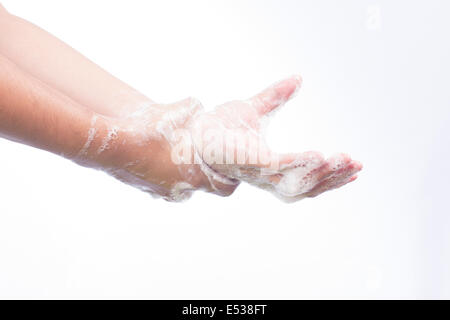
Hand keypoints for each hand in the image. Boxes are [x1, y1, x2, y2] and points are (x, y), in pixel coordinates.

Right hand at [81, 98, 238, 201]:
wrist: (111, 145)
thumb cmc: (148, 130)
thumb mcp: (179, 111)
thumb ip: (195, 109)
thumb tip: (199, 107)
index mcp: (196, 177)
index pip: (227, 187)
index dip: (231, 177)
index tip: (231, 166)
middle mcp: (182, 191)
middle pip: (204, 185)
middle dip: (206, 170)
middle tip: (204, 154)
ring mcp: (163, 193)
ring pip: (183, 185)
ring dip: (185, 171)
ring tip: (178, 152)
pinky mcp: (148, 190)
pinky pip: (165, 183)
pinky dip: (166, 172)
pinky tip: (159, 155)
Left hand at [189, 75, 361, 201]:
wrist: (193, 131)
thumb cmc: (221, 127)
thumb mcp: (256, 109)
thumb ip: (277, 96)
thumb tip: (298, 78)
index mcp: (274, 169)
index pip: (309, 178)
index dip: (333, 176)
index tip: (356, 168)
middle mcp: (269, 177)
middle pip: (309, 187)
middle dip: (334, 177)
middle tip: (357, 165)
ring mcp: (260, 173)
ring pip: (299, 182)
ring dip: (323, 174)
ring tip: (343, 160)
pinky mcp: (251, 163)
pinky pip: (281, 167)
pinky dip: (301, 164)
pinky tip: (320, 155)